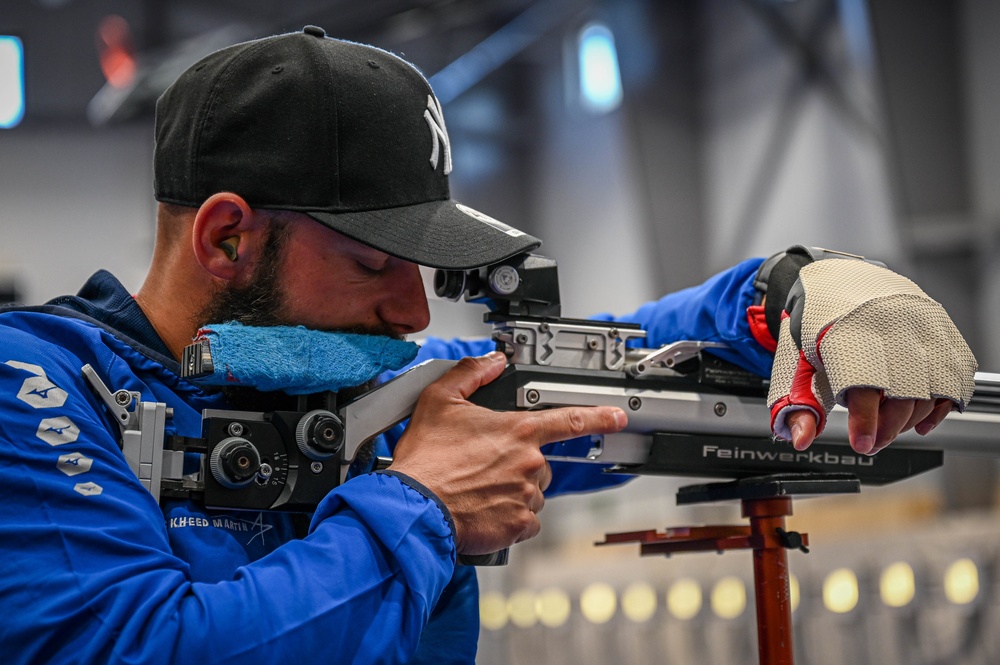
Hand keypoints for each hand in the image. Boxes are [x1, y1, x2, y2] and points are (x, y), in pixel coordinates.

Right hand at [388, 352, 626, 554]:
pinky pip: (525, 521)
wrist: (415, 506)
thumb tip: (490, 361)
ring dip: (513, 491)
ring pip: (533, 492)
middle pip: (541, 462)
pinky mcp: (519, 524)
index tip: (617, 416)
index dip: (599, 416)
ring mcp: (527, 495)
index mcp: (518, 430)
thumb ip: (470, 374)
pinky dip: (509, 517)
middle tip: (485, 468)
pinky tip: (485, 510)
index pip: (570, 419)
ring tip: (479, 489)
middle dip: (519, 465)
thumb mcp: (439, 400)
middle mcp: (529, 462)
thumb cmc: (426, 459)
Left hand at [768, 258, 974, 449]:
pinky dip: (941, 404)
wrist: (836, 280)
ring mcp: (920, 325)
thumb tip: (802, 438)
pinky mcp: (940, 327)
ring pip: (932, 387)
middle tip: (872, 442)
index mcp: (846, 332)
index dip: (866, 421)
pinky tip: (921, 418)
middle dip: (888, 428)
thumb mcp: (796, 362)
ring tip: (888, 429)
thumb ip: (798, 404)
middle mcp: (888, 325)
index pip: (864, 385)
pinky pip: (954, 375)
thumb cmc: (815, 325)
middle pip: (902, 393)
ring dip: (912, 420)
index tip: (863, 444)